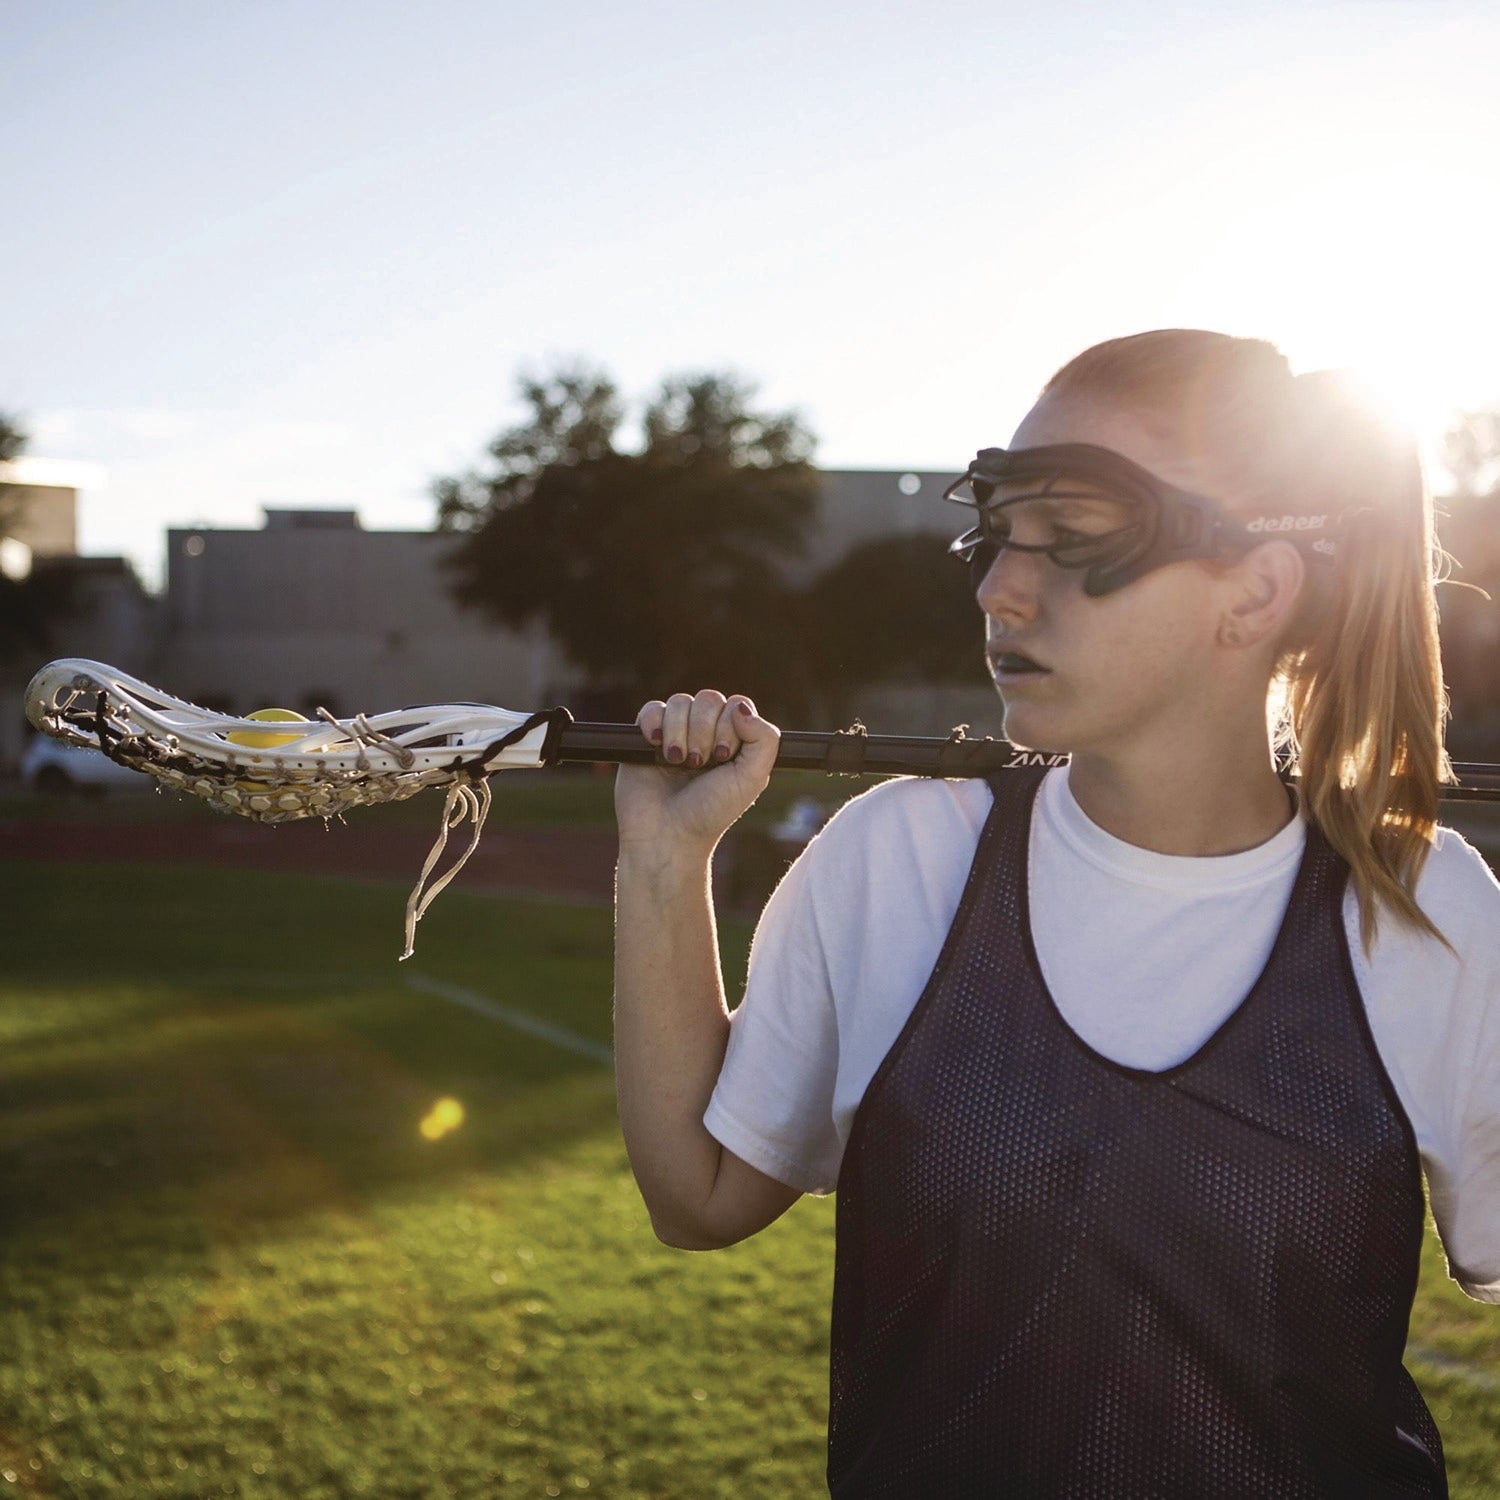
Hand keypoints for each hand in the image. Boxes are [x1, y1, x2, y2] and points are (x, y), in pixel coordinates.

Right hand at [614, 690, 779, 856]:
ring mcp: (676, 733)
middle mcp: (706, 733)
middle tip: (698, 765)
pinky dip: (654, 725)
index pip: (736, 705)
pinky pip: (652, 709)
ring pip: (680, 702)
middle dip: (704, 732)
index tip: (723, 757)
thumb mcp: (752, 778)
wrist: (666, 834)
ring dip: (679, 733)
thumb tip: (741, 707)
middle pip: (708, 699)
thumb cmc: (710, 812)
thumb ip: (765, 739)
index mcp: (734, 740)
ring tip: (677, 763)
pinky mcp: (646, 737)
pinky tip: (656, 747)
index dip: (729, 726)